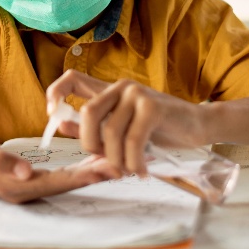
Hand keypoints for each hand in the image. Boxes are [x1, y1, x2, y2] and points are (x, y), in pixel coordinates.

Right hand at [0, 132, 114, 202]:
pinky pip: (62, 176)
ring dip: (92, 172)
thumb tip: (26, 170)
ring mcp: (31, 187)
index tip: (108, 167)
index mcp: (19, 185)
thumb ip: (2, 161)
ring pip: (68, 181)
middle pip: (70, 184)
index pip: (60, 181)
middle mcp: (29, 190)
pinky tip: (93, 161)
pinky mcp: (32, 180)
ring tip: (117, 160)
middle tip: (125, 163)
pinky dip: (79, 169)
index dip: (85, 175)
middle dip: (97, 174)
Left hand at [46, 69, 207, 175]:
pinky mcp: (154, 107)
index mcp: (109, 91)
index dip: (56, 94)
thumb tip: (61, 125)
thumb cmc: (159, 130)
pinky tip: (142, 169)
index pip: (72, 78)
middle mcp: (121, 87)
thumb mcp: (122, 130)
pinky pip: (133, 140)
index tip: (51, 116)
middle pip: (88, 112)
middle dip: (91, 144)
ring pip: (111, 132)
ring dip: (118, 160)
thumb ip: (94, 128)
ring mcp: (137, 94)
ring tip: (129, 169)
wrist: (197, 126)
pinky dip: (134, 162)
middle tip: (106, 161)